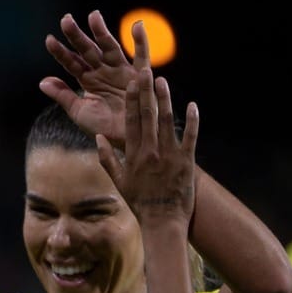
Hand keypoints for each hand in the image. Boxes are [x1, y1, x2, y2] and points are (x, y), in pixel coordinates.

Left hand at [40, 10, 150, 148]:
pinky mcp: (139, 76)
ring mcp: (120, 71)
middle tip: (66, 20)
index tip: (49, 40)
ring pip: (109, 48)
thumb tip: (43, 81)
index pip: (71, 62)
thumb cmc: (102, 128)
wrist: (125, 142)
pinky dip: (141, 41)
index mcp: (88, 79)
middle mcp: (103, 71)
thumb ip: (63, 95)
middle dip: (77, 36)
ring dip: (102, 32)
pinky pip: (142, 56)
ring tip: (93, 16)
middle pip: (87, 50)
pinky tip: (137, 26)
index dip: (60, 52)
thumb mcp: (79, 112)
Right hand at [93, 72, 198, 224]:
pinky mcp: (187, 162)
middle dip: (146, 92)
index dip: (131, 101)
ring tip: (163, 81)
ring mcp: (169, 155)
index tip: (130, 83)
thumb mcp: (119, 182)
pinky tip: (192, 104)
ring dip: (165, 99)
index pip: (130, 122)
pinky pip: (190, 137)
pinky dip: (193, 120)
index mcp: (133, 156)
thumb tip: (98, 138)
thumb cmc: (140, 203)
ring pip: (167, 121)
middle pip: (147, 116)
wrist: (163, 221)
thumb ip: (108, 159)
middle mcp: (150, 152)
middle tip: (144, 71)